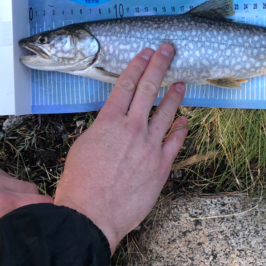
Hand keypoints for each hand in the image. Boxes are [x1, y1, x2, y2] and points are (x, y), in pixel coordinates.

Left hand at [0, 161, 53, 253]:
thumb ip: (2, 244)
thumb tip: (24, 245)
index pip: (43, 209)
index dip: (44, 219)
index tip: (39, 228)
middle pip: (35, 195)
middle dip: (30, 208)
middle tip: (14, 222)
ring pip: (21, 184)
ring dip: (15, 196)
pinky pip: (5, 175)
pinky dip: (1, 186)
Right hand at [54, 44, 187, 253]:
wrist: (91, 215)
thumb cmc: (79, 184)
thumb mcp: (82, 147)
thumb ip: (102, 130)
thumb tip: (113, 123)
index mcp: (108, 122)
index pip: (125, 86)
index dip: (137, 66)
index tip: (145, 53)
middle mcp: (132, 129)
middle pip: (148, 89)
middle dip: (159, 66)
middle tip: (168, 50)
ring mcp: (150, 146)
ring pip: (167, 112)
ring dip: (175, 95)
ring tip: (181, 82)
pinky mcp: (162, 165)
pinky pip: (176, 141)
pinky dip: (181, 128)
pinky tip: (185, 119)